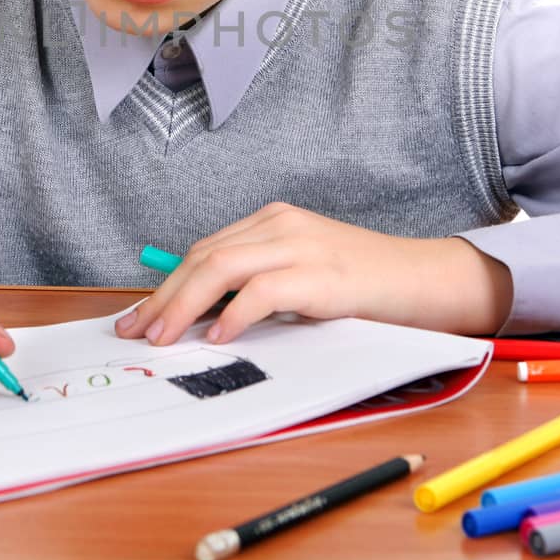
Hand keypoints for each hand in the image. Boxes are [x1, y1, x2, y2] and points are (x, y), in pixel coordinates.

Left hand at [113, 203, 513, 345]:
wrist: (423, 279)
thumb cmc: (362, 285)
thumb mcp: (302, 276)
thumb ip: (258, 284)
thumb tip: (203, 316)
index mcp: (272, 221)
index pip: (204, 250)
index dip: (167, 284)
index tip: (141, 317)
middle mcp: (279, 224)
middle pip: (203, 256)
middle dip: (163, 297)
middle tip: (136, 331)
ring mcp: (299, 245)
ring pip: (220, 268)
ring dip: (183, 306)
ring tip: (163, 338)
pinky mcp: (318, 274)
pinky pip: (262, 291)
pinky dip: (233, 314)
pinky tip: (217, 336)